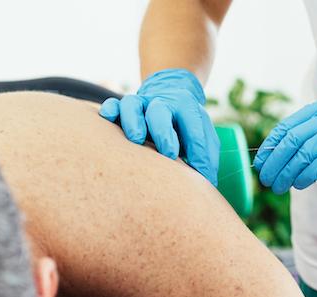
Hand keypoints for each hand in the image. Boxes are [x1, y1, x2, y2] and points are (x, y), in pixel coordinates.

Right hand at [100, 69, 219, 184]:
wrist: (168, 95)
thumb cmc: (185, 125)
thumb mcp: (203, 135)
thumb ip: (207, 155)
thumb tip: (208, 182)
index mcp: (185, 107)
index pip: (193, 127)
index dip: (197, 150)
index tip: (199, 172)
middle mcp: (161, 103)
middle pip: (160, 112)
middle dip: (164, 132)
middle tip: (169, 154)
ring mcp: (140, 104)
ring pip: (132, 104)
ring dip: (133, 121)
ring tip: (136, 139)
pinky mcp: (122, 107)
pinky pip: (113, 105)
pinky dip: (109, 111)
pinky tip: (108, 119)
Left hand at [253, 94, 316, 197]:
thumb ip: (303, 145)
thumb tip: (268, 158)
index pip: (289, 125)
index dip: (270, 146)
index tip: (260, 164)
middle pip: (294, 138)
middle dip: (276, 162)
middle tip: (267, 180)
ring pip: (305, 152)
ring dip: (287, 173)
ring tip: (279, 186)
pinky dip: (305, 176)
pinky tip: (299, 184)